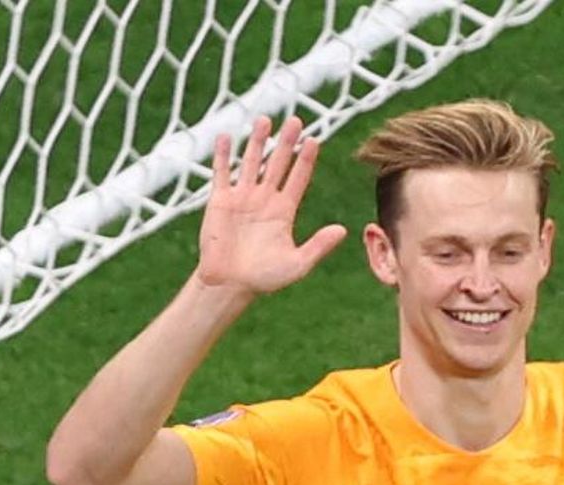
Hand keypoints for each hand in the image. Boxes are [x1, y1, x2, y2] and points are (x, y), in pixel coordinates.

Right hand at [196, 116, 346, 295]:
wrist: (231, 285)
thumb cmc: (264, 279)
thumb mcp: (298, 264)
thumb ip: (319, 246)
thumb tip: (342, 231)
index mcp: (283, 212)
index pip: (298, 179)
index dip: (306, 160)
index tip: (314, 141)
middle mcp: (264, 200)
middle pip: (277, 164)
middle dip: (286, 143)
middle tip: (295, 120)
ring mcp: (242, 197)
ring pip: (251, 162)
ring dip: (258, 142)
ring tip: (265, 120)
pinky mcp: (220, 200)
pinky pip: (221, 173)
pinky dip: (223, 155)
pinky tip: (227, 137)